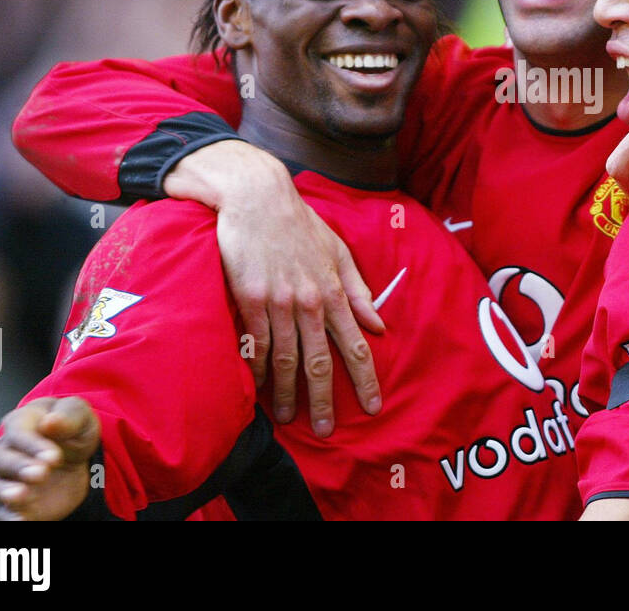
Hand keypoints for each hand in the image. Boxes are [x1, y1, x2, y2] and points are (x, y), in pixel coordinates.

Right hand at [0, 397, 99, 520]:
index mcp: (21, 422)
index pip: (18, 433)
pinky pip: (1, 511)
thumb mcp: (81, 416)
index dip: (33, 445)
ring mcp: (8, 477)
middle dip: (19, 467)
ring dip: (6, 491)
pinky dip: (8, 517)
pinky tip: (21, 520)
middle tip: (42, 474)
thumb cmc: (74, 428)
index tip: (55, 457)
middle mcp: (6, 450)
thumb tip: (50, 422)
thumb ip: (68, 416)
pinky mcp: (14, 502)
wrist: (77, 454)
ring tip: (22, 495)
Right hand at [168, 140, 383, 436]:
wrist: (256, 199)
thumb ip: (358, 290)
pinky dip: (258, 370)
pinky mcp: (249, 299)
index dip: (366, 378)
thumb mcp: (338, 251)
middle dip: (325, 399)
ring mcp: (278, 302)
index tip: (373, 406)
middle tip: (327, 430)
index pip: (355, 344)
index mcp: (333, 292)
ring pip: (286, 359)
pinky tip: (258, 389)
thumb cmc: (299, 224)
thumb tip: (379, 324)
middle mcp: (309, 302)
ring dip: (288, 393)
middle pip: (320, 361)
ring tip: (288, 418)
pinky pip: (255, 344)